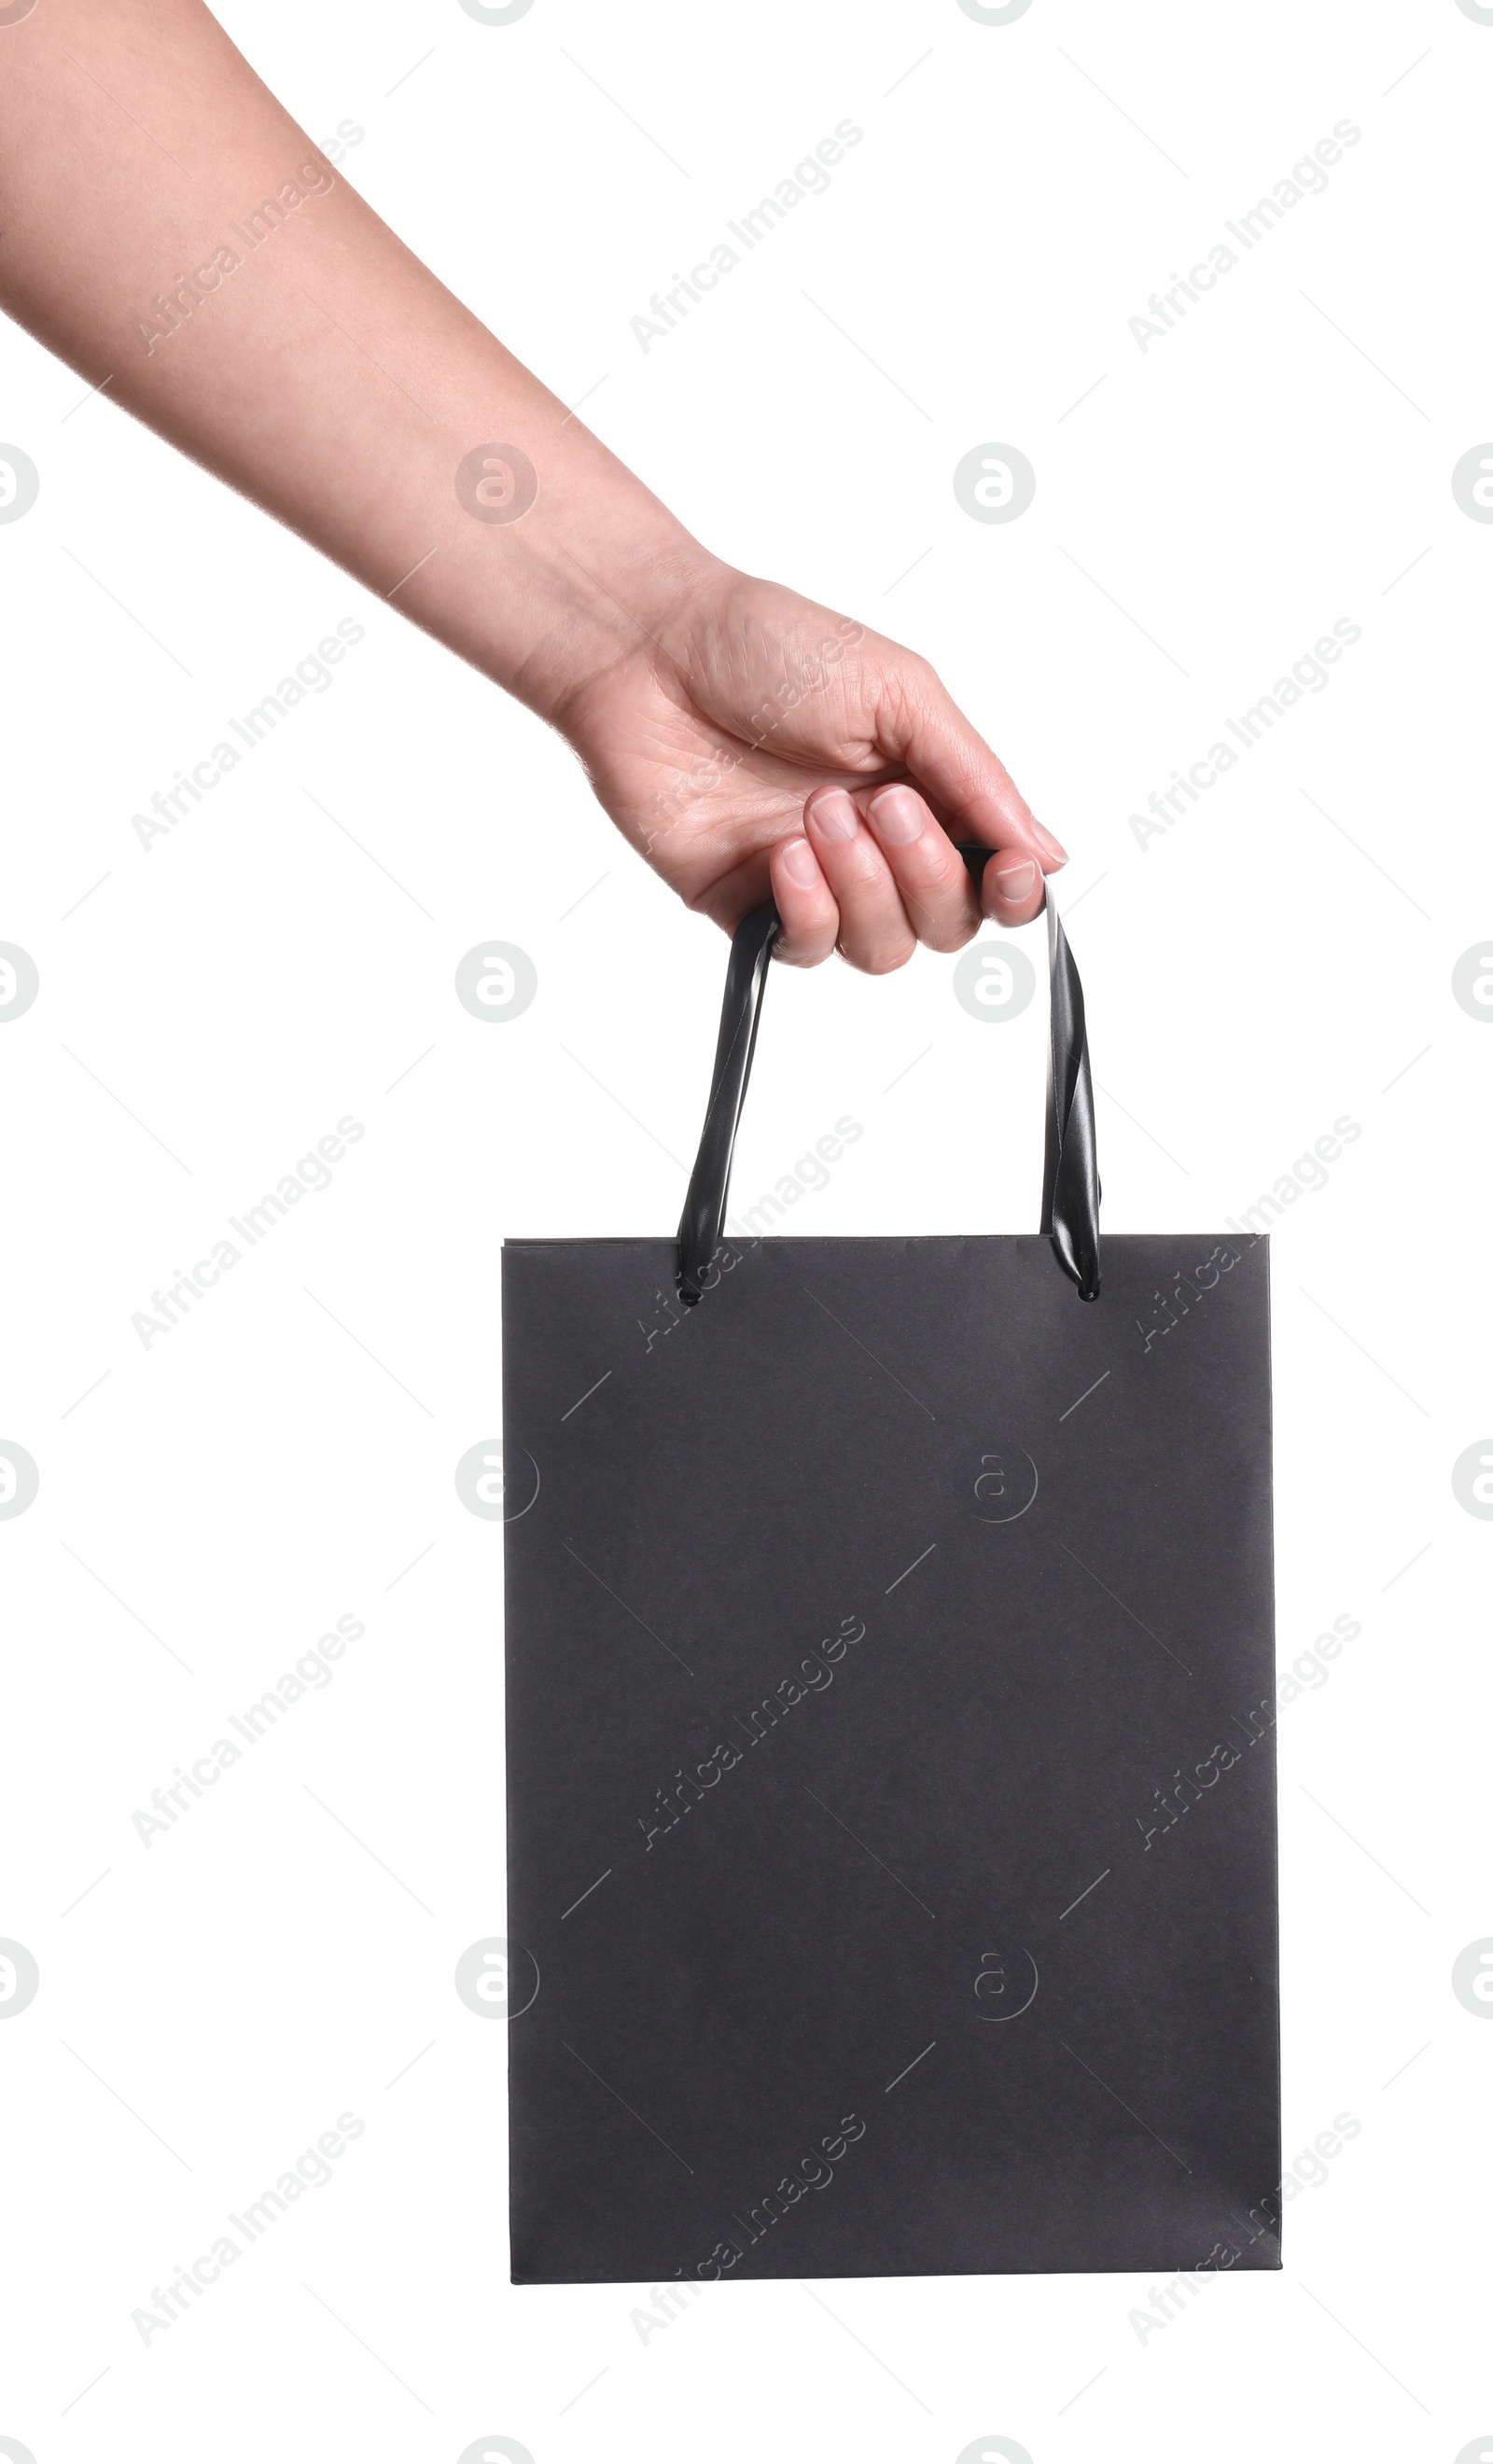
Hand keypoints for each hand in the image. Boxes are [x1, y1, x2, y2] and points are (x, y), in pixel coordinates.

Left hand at [557, 564, 1066, 971]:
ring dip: (863, 886)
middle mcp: (878, 847)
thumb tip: (1046, 851)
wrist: (651, 653)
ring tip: (818, 812)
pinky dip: (807, 910)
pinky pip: (808, 951)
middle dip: (925, 873)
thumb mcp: (899, 691)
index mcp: (928, 789)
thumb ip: (975, 777)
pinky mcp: (752, 909)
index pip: (994, 875)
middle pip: (947, 924)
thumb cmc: (769, 647)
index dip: (1012, 890)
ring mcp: (816, 883)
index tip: (1007, 871)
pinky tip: (782, 854)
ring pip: (884, 949)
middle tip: (881, 805)